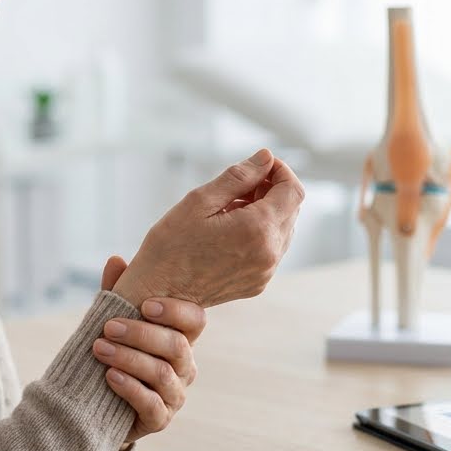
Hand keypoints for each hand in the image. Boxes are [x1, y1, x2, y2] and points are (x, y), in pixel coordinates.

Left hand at [96, 256, 206, 444]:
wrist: (93, 402)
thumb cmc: (112, 352)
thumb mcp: (113, 320)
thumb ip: (117, 293)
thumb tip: (116, 260)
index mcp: (179, 337)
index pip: (194, 320)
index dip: (175, 311)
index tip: (145, 306)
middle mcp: (184, 365)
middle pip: (177, 346)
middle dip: (141, 334)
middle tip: (109, 327)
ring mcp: (175, 394)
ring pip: (162, 374)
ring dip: (129, 358)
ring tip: (100, 349)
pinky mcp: (161, 419)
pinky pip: (152, 404)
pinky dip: (129, 388)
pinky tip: (109, 376)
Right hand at [112, 149, 304, 308]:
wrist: (158, 293)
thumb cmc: (171, 247)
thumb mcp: (200, 201)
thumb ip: (239, 176)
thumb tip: (266, 158)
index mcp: (257, 229)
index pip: (293, 191)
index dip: (281, 171)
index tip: (261, 165)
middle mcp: (269, 253)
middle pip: (291, 209)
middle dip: (272, 189)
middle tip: (239, 186)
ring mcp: (265, 272)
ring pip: (284, 229)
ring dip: (266, 211)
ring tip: (230, 208)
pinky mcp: (258, 283)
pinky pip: (272, 249)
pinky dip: (260, 232)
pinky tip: (231, 230)